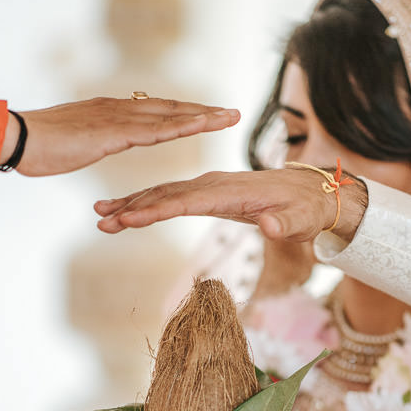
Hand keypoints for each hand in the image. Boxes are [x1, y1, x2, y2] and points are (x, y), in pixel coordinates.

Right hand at [9, 97, 239, 176]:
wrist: (16, 139)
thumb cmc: (36, 146)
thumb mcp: (73, 143)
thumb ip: (90, 139)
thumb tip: (94, 141)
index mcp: (110, 112)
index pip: (155, 111)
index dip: (183, 111)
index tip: (207, 114)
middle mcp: (118, 109)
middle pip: (170, 108)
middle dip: (203, 110)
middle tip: (232, 113)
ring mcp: (117, 118)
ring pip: (170, 115)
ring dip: (203, 115)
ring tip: (230, 117)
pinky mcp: (114, 133)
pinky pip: (156, 129)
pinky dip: (183, 125)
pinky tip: (203, 124)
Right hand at [95, 168, 368, 242]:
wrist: (310, 193)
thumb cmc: (306, 209)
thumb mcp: (303, 220)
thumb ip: (287, 224)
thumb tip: (271, 226)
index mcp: (232, 190)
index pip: (188, 200)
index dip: (158, 210)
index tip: (130, 219)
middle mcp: (215, 184)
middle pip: (167, 194)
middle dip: (133, 207)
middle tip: (101, 220)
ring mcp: (208, 187)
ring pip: (162, 194)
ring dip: (131, 205)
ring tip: (101, 218)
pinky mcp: (205, 193)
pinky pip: (170, 198)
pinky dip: (145, 204)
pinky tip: (123, 214)